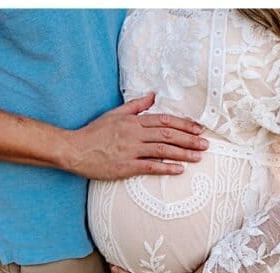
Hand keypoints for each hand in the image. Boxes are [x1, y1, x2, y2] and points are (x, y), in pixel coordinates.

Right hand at [67, 93, 207, 179]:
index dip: (184, 125)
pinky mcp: (124, 166)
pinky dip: (165, 167)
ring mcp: (130, 150)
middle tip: (205, 145)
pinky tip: (178, 169)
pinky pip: (149, 166)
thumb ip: (136, 105)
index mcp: (134, 121)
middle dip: (189, 139)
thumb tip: (153, 95)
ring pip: (162, 150)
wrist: (74, 150)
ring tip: (198, 157)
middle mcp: (134, 134)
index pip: (165, 120)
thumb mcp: (115, 113)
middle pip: (168, 135)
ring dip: (183, 153)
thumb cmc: (93, 133)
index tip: (198, 129)